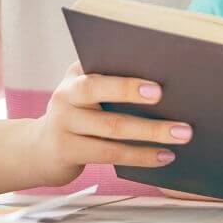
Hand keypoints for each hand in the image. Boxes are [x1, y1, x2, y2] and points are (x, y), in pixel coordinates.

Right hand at [30, 61, 192, 186]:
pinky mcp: (67, 151)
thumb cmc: (80, 113)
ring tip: (182, 134)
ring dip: (151, 132)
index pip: (101, 66)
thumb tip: (166, 85)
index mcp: (76, 72)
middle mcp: (65, 94)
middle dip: (137, 96)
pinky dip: (141, 155)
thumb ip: (114, 82)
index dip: (127, 78)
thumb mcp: (88, 93)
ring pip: (112, 127)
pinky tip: (164, 156)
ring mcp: (63, 123)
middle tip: (171, 101)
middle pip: (102, 93)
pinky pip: (109, 153)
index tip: (158, 86)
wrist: (40, 149)